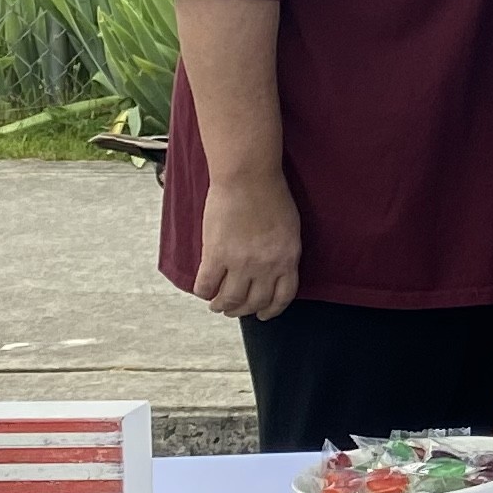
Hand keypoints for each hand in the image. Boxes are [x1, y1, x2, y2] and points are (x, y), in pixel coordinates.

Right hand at [190, 170, 302, 322]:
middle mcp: (266, 266)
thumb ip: (282, 252)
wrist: (248, 177)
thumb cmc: (271, 195)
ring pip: (229, 300)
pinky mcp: (215, 255)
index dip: (271, 310)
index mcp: (287, 258)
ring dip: (221, 306)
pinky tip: (203, 290)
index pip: (282, 297)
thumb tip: (272, 269)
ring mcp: (240, 263)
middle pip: (253, 302)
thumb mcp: (289, 228)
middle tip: (233, 309)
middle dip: (243, 310)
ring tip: (217, 304)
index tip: (263, 315)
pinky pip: (206, 286)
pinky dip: (203, 292)